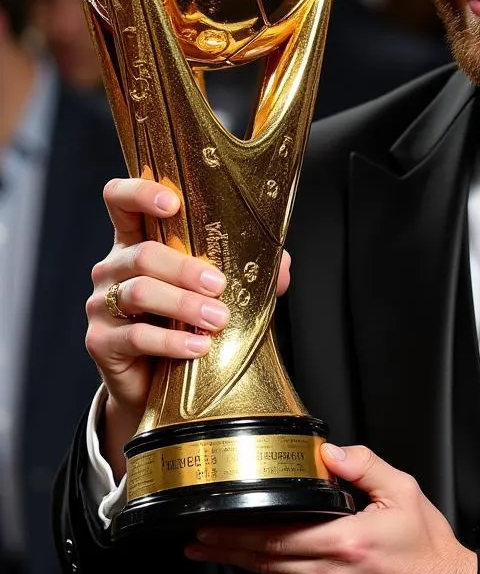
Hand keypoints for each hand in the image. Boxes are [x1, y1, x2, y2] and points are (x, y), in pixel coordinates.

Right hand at [86, 177, 291, 476]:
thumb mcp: (215, 289)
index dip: (139, 192)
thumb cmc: (185, 322)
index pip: (120, 200)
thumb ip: (246, 269)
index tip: (172, 202)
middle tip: (220, 285)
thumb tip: (283, 266)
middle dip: (185, 268)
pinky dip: (172, 342)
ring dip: (185, 305)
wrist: (157, 381)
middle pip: (142, 253)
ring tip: (218, 320)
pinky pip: (136, 337)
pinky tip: (198, 347)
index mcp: (137, 241)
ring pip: (139, 292)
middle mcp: (114, 266)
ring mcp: (102, 303)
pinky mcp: (101, 341)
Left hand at [186, 445, 476, 573]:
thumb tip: (331, 452)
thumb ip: (365, 466)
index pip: (276, 537)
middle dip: (227, 550)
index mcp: (346, 542)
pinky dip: (282, 573)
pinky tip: (274, 561)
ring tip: (221, 549)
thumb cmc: (429, 549)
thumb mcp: (404, 492)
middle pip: (265, 562)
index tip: (211, 526)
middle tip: (198, 540)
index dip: (237, 533)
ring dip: (247, 562)